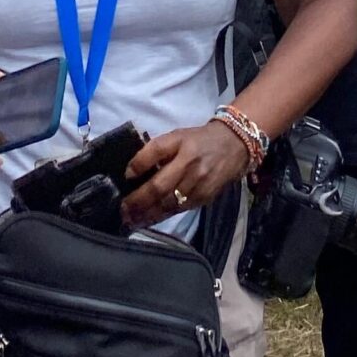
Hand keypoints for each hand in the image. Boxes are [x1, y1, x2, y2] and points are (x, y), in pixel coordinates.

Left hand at [124, 121, 255, 227]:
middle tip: (122, 210)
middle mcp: (190, 166)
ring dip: (147, 214)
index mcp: (182, 145)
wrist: (234, 146)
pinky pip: (179, 210)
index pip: (157, 152)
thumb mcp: (177, 136)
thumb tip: (131, 171)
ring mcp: (198, 185)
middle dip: (138, 201)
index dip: (139, 165)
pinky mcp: (204, 198)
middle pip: (160, 187)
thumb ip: (155, 149)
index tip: (125, 177)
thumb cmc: (199, 140)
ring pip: (169, 203)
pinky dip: (162, 216)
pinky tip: (149, 219)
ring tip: (131, 220)